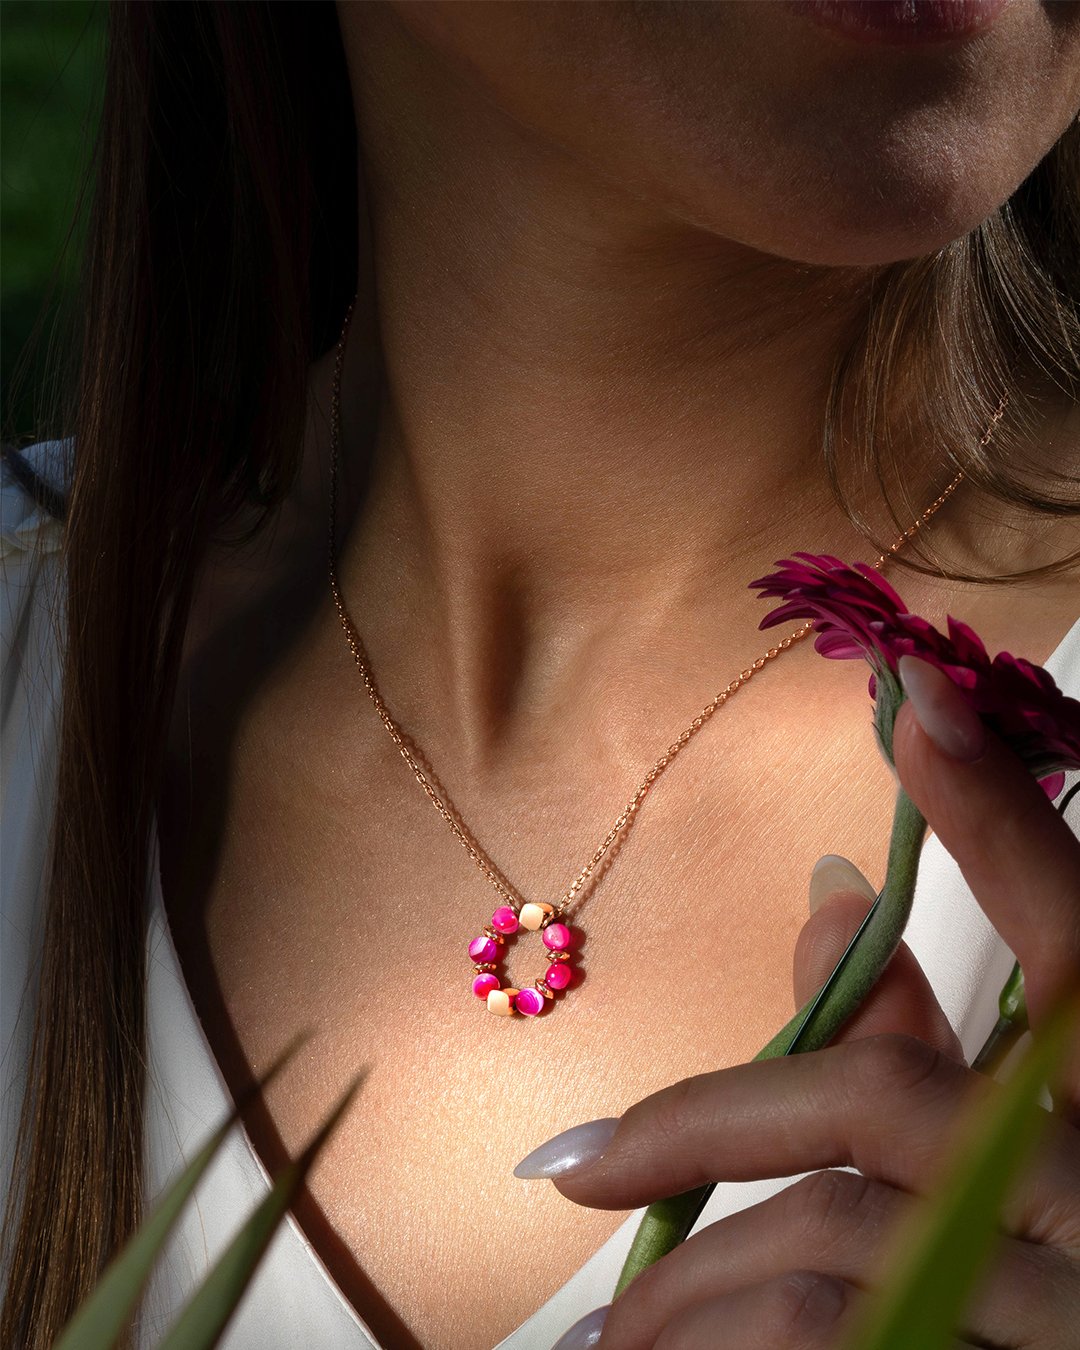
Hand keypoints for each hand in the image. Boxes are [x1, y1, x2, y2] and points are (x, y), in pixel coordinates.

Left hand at [550, 672, 1079, 1348]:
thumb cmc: (1056, 1264)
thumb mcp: (1018, 1146)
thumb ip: (932, 1031)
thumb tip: (824, 891)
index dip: (1002, 816)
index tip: (917, 700)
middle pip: (883, 1106)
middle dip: (703, 1130)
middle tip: (575, 1167)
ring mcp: (1066, 1298)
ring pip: (829, 1241)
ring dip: (693, 1279)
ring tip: (612, 1330)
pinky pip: (824, 1340)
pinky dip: (718, 1347)